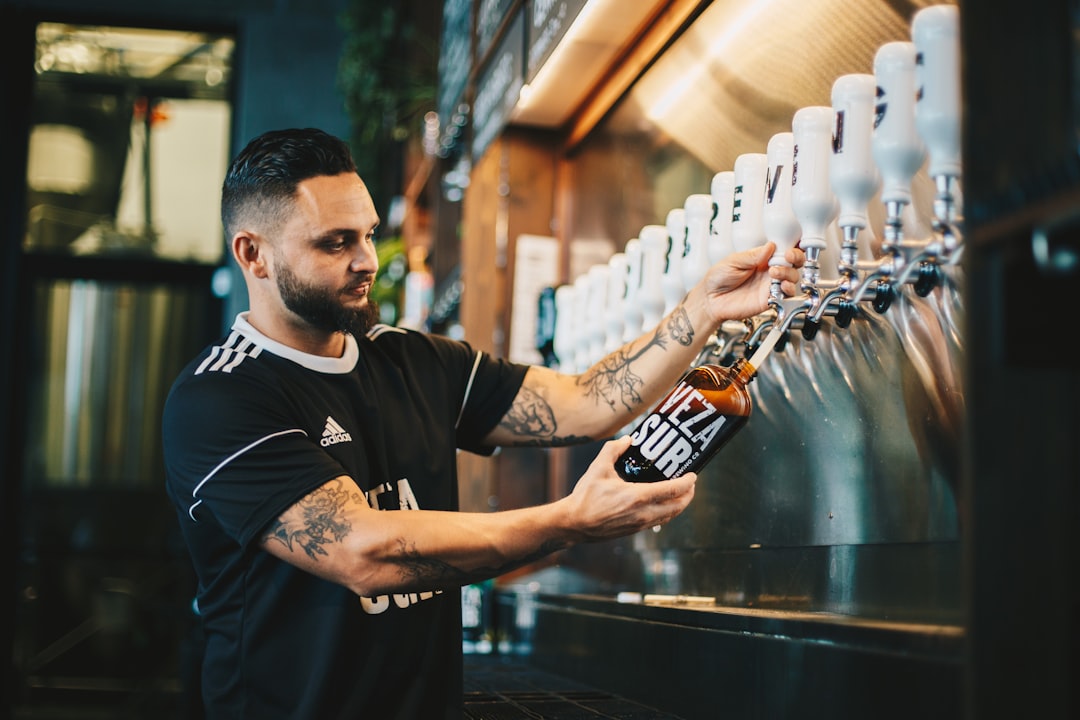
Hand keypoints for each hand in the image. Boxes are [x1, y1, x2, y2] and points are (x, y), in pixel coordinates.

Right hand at [562, 436, 695, 541]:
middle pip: (677, 506)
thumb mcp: (598, 468)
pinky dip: (666, 513)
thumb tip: (628, 440)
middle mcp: (643, 513)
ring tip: (681, 494)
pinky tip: (662, 505)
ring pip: (669, 516)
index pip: (673, 490)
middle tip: (691, 484)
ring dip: (679, 505)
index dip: (687, 482)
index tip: (693, 474)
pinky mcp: (634, 530)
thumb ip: (614, 450)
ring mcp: (640, 524)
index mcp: (638, 496)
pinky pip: (658, 522)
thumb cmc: (585, 496)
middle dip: (688, 495)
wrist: (574, 524)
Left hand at [702, 242, 805, 322]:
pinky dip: (788, 290)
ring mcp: (770, 285)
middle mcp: (768, 271)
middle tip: (787, 257)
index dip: (791, 247)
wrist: (710, 300)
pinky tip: (780, 286)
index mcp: (762, 258)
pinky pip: (786, 295)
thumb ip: (752, 255)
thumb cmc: (718, 279)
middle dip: (795, 257)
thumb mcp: (733, 261)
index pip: (783, 250)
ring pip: (792, 278)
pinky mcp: (769, 300)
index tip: (788, 247)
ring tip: (774, 273)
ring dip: (789, 273)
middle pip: (794, 263)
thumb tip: (770, 246)